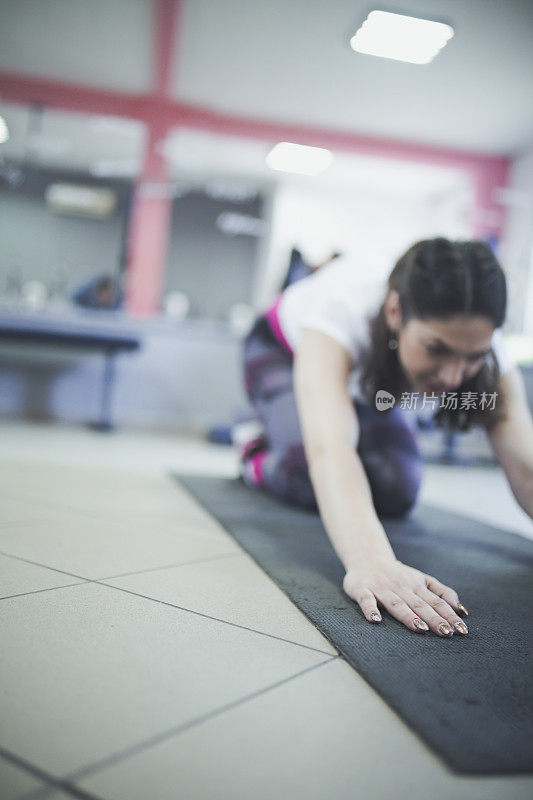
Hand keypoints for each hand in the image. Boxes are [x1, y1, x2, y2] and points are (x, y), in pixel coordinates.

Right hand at [342, 558, 468, 636]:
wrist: (367, 557)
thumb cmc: (399, 574)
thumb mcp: (423, 579)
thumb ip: (442, 592)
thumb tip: (462, 610)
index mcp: (417, 585)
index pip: (436, 601)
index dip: (449, 615)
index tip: (462, 630)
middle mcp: (401, 587)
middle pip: (419, 604)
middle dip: (434, 618)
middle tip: (447, 632)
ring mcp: (382, 588)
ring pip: (396, 604)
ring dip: (408, 616)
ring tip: (420, 628)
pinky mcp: (362, 589)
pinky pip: (366, 600)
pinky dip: (370, 610)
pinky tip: (376, 620)